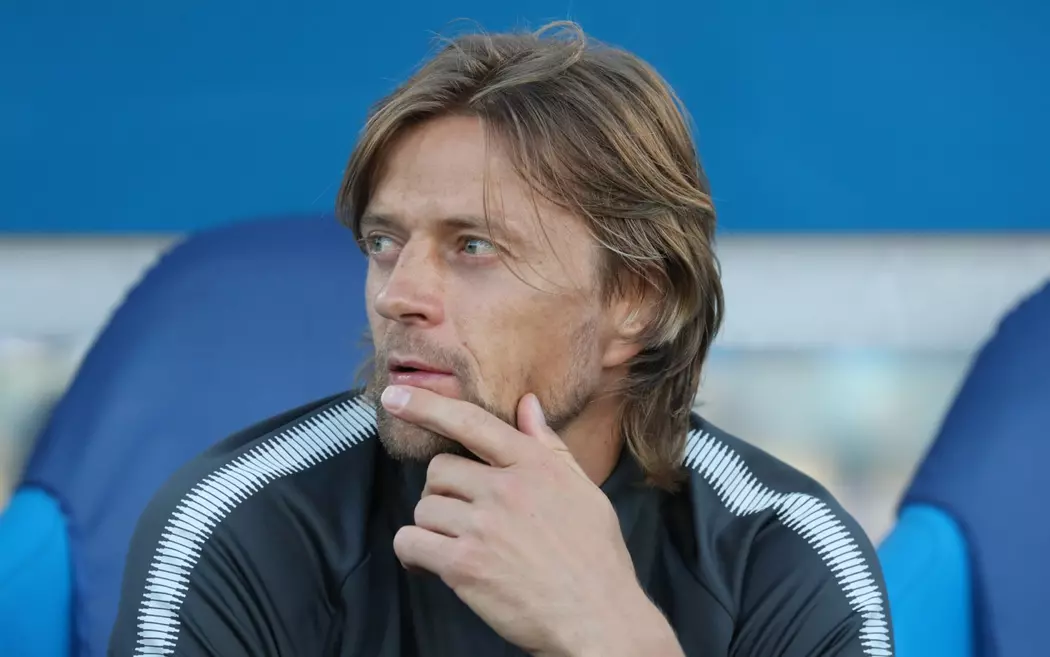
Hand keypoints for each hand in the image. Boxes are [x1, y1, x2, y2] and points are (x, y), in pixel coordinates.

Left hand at [382, 385, 681, 656]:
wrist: (599, 618)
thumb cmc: (596, 557)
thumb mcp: (583, 490)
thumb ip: (549, 446)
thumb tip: (527, 404)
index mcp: (534, 465)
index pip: (471, 422)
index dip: (428, 405)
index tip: (395, 397)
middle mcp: (505, 488)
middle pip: (440, 470)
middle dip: (443, 492)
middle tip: (460, 517)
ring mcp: (482, 526)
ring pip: (425, 508)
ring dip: (432, 527)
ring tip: (455, 546)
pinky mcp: (464, 565)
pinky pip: (411, 543)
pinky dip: (413, 553)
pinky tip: (429, 564)